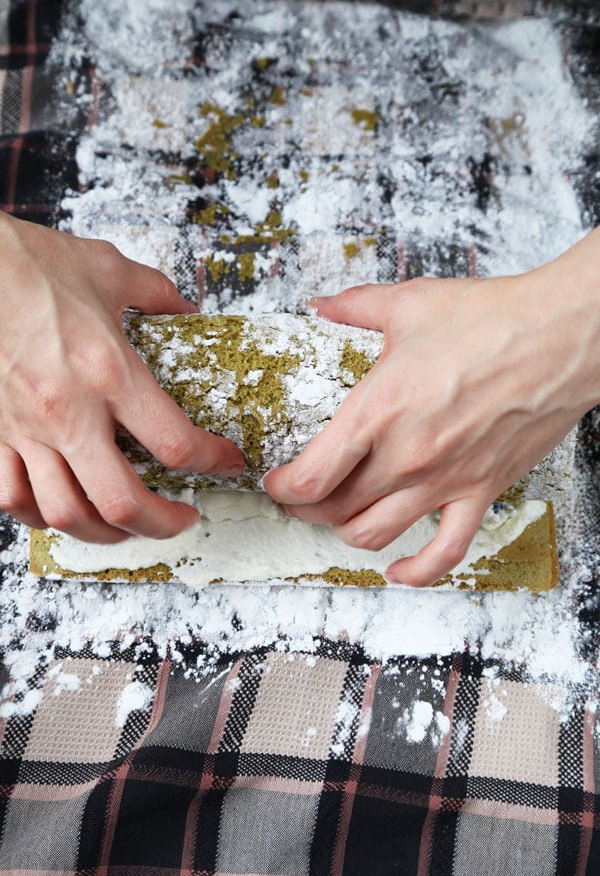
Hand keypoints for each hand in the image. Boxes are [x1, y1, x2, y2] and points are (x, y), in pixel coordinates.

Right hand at [0, 212, 244, 542]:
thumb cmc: (32, 265)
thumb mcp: (110, 269)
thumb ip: (157, 294)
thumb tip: (187, 311)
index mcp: (109, 372)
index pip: (175, 443)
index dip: (213, 462)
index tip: (226, 462)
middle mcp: (68, 411)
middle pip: (122, 502)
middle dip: (163, 524)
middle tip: (182, 518)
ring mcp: (24, 428)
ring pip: (65, 513)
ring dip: (105, 532)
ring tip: (128, 525)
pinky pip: (11, 497)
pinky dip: (40, 516)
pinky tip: (62, 509)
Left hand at [264, 230, 599, 585]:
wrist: (561, 337)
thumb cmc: (491, 320)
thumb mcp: (408, 304)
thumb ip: (353, 307)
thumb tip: (320, 305)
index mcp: (378, 410)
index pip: (310, 477)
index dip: (282, 488)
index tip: (276, 481)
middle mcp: (406, 456)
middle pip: (333, 508)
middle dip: (304, 508)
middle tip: (298, 497)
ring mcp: (444, 481)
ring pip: (374, 533)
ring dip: (344, 532)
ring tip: (337, 518)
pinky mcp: (481, 491)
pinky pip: (446, 552)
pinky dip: (418, 571)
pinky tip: (398, 570)